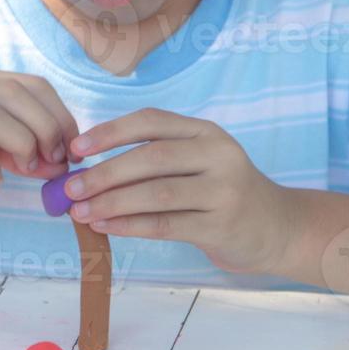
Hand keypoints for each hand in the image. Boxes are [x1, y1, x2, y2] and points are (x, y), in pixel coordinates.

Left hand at [63, 107, 297, 274]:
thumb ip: (153, 159)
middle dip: (105, 173)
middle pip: (151, 158)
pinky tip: (105, 226)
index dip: (110, 132)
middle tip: (71, 188)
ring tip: (80, 211)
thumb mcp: (197, 162)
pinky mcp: (221, 225)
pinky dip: (130, 225)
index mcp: (205, 132)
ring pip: (156, 193)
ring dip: (112, 202)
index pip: (151, 121)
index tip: (76, 148)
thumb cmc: (221, 192)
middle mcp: (218, 155)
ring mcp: (223, 190)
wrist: (277, 228)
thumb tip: (86, 168)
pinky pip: (166, 224)